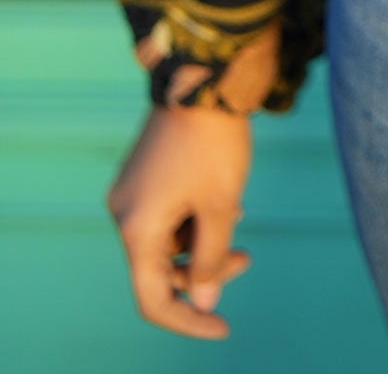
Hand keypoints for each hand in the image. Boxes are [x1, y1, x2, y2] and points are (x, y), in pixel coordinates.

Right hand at [106, 105, 253, 338]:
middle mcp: (124, 213)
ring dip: (203, 241)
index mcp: (137, 227)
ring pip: (166, 240)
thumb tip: (204, 301)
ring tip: (237, 215)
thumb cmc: (214, 141)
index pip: (153, 298)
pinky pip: (166, 214)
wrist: (203, 77)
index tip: (223, 327)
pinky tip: (225, 201)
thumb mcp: (221, 205)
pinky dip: (193, 218)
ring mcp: (131, 192)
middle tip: (246, 258)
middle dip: (204, 270)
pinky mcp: (143, 175)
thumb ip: (211, 258)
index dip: (187, 320)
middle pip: (160, 269)